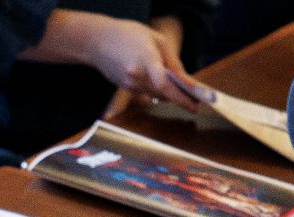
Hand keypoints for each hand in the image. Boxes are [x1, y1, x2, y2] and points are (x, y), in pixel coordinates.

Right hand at [73, 12, 210, 110]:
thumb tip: (186, 81)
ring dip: (169, 95)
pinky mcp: (125, 88)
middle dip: (181, 99)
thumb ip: (172, 61)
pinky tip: (163, 84)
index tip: (195, 103)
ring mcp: (129, 85)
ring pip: (156, 95)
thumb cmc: (129, 35)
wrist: (98, 41)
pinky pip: (146, 92)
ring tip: (185, 95)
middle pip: (163, 94)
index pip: (164, 84)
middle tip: (196, 102)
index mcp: (146, 59)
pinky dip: (157, 90)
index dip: (181, 96)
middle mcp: (136, 76)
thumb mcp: (156, 40)